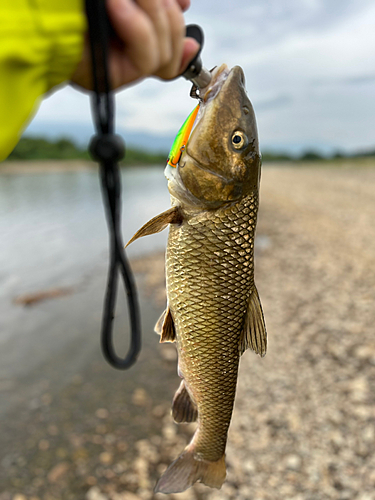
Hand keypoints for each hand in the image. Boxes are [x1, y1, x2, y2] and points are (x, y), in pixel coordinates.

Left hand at [71, 0, 199, 89]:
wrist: (41, 14)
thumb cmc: (76, 5)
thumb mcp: (122, 1)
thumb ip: (153, 2)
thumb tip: (187, 4)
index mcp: (138, 28)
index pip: (175, 32)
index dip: (179, 17)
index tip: (182, 1)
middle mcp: (134, 49)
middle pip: (176, 39)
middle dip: (164, 11)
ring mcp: (126, 66)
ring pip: (166, 50)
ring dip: (149, 14)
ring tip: (116, 0)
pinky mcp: (115, 77)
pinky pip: (147, 58)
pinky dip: (136, 28)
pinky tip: (116, 7)